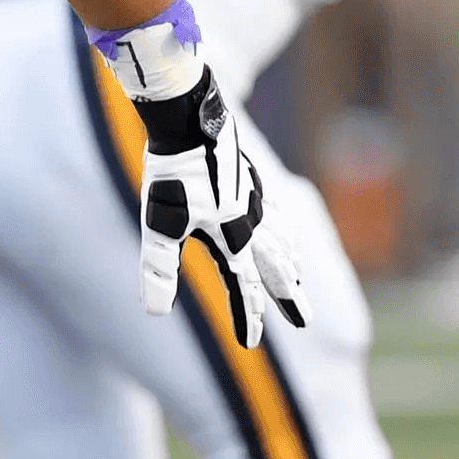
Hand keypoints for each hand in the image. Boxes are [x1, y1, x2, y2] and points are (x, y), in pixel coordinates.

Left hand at [122, 49, 305, 344]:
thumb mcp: (159, 223)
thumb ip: (159, 268)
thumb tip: (154, 313)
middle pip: (275, 268)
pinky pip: (275, 211)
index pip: (244, 287)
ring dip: (288, 263)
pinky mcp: (248, 177)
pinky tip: (281, 228)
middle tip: (303, 321)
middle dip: (286, 297)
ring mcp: (255, 197)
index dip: (247, 316)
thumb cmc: (171, 171)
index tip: (249, 342)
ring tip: (295, 278)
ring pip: (279, 238)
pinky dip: (283, 229)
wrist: (189, 116)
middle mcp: (252, 221)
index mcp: (233, 237)